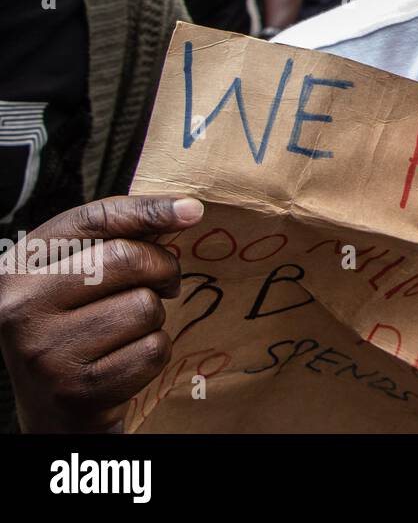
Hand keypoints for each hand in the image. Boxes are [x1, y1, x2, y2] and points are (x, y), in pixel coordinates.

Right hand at [0, 196, 203, 432]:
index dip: (148, 209)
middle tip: (162, 284)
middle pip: (127, 259)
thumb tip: (187, 210)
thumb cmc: (74, 331)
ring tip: (127, 332)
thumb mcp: (75, 279)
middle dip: (162, 269)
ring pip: (145, 306)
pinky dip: (153, 354)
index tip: (193, 210)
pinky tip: (125, 362)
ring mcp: (45, 352)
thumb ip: (115, 239)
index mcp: (16, 269)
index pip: (92, 220)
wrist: (54, 413)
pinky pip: (153, 349)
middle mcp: (19, 308)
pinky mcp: (77, 390)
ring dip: (153, 319)